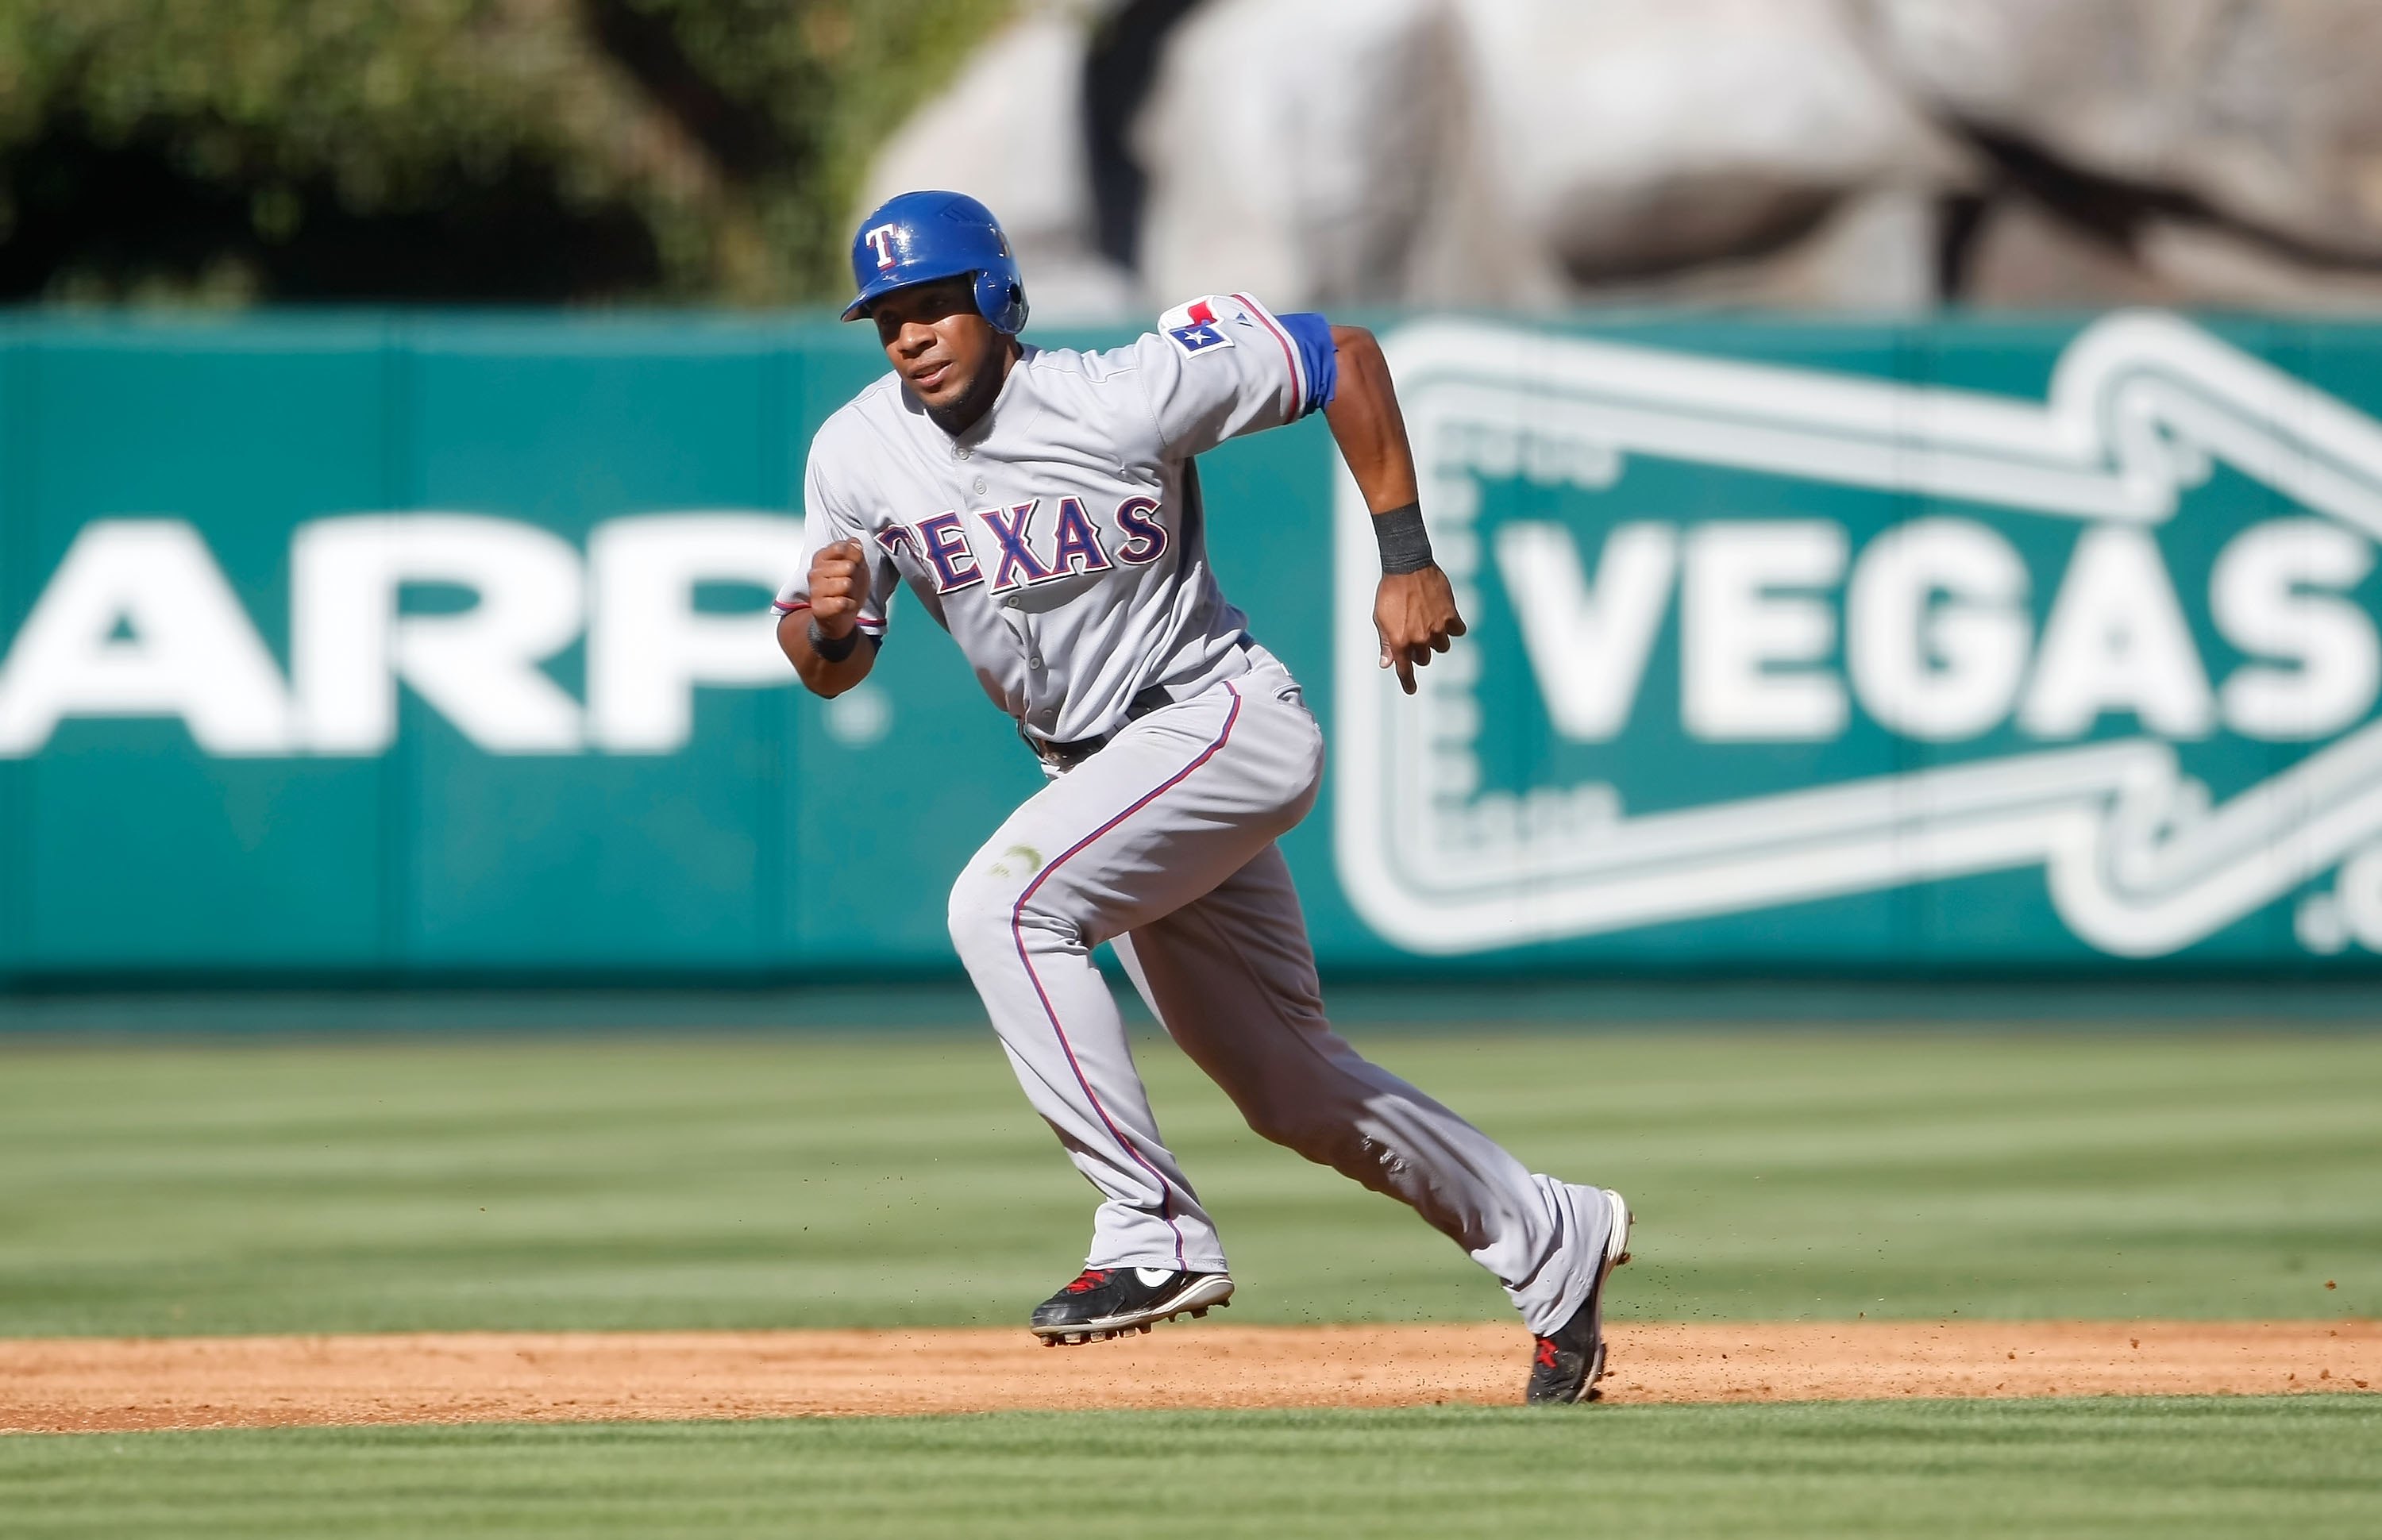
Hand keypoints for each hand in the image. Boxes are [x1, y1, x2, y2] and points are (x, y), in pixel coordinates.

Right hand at [807, 539, 870, 638]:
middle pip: (848, 566)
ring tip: (846, 595)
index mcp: (821, 557)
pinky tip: (843, 606)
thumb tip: (855, 543)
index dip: (855, 557)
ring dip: (852, 592)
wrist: (840, 616)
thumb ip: (855, 551)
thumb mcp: (856, 565)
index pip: (842, 548)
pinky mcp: (818, 607)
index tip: (854, 565)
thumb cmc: (847, 587)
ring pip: (846, 584)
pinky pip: (843, 602)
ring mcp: (815, 589)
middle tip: (850, 584)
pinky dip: (849, 605)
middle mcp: (814, 572)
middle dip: (855, 576)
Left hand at [1374, 565, 1465, 694]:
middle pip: (1425, 659)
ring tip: (1429, 622)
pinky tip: (1445, 617)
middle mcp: (1420, 639)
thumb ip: (1386, 643)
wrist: (1407, 567)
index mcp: (1400, 642)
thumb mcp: (1381, 619)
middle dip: (1420, 651)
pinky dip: (1453, 627)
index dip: (1408, 683)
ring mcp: (1437, 628)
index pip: (1405, 670)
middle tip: (1415, 633)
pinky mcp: (1451, 615)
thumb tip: (1386, 664)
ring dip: (1436, 639)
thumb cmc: (1389, 592)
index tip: (1411, 690)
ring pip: (1442, 647)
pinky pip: (1457, 631)